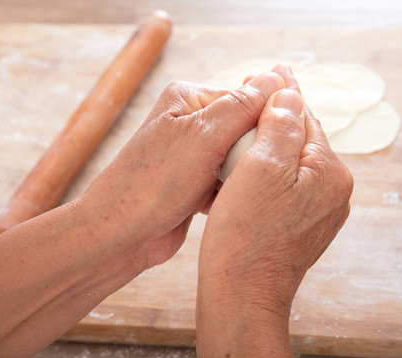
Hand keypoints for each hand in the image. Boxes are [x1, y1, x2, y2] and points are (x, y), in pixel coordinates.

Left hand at [80, 73, 284, 266]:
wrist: (120, 236)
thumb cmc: (153, 183)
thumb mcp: (203, 136)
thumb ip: (242, 106)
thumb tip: (277, 78)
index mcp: (189, 99)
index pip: (247, 98)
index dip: (268, 119)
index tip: (282, 142)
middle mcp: (190, 123)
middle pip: (246, 129)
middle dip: (255, 151)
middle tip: (259, 171)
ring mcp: (193, 155)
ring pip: (240, 158)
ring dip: (245, 174)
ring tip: (244, 189)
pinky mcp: (196, 183)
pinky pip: (229, 181)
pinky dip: (234, 192)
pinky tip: (232, 204)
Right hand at [196, 65, 352, 357]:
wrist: (242, 294)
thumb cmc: (246, 235)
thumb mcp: (261, 167)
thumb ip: (282, 125)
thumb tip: (290, 95)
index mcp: (331, 172)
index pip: (307, 118)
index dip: (285, 94)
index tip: (274, 71)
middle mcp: (334, 192)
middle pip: (303, 140)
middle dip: (279, 118)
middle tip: (259, 91)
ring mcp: (320, 213)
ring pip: (293, 164)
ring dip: (272, 145)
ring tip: (251, 125)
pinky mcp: (302, 228)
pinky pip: (287, 188)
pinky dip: (269, 173)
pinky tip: (249, 168)